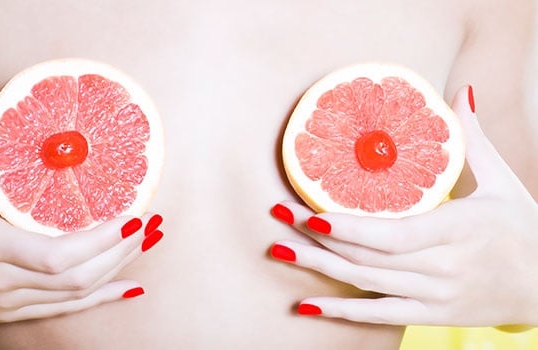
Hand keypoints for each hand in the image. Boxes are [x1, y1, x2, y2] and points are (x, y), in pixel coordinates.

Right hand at [0, 91, 164, 322]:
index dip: (101, 241)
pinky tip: (130, 288)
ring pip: (75, 294)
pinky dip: (100, 298)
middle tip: (154, 223)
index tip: (135, 217)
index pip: (57, 255)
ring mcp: (4, 302)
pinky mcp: (7, 312)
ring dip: (118, 269)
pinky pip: (63, 309)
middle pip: (77, 276)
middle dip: (122, 250)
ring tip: (149, 243)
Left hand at [270, 86, 537, 326]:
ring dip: (319, 269)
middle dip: (316, 237)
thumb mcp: (502, 181)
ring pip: (366, 283)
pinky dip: (342, 311)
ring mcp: (435, 296)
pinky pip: (380, 315)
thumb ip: (474, 139)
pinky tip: (308, 306)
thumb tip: (460, 92)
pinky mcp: (432, 314)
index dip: (346, 227)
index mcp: (457, 229)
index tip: (307, 211)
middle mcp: (442, 267)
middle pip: (367, 255)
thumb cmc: (523, 229)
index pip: (391, 234)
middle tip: (276, 217)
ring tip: (279, 252)